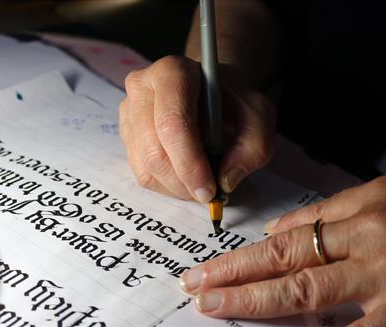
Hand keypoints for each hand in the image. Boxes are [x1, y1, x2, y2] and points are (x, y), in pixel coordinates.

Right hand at [119, 55, 275, 201]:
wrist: (210, 92)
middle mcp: (141, 89)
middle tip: (209, 193)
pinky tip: (185, 176)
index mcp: (172, 72)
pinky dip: (167, 186)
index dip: (190, 162)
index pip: (172, 122)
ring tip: (200, 182)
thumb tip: (225, 180)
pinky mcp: (126, 135)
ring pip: (146, 167)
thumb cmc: (232, 101)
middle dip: (184, 182)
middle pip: (155, 151)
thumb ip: (254, 145)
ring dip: (177, 187)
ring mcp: (129, 113)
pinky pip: (142, 174)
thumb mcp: (259, 115)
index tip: (210, 188)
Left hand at [180, 175, 385, 326]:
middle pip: (289, 271)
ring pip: (312, 302)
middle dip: (237, 284)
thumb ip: (327, 213)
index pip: (286, 243)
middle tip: (196, 292)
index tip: (206, 272)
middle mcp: (373, 251)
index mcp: (365, 216)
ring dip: (260, 309)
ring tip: (220, 309)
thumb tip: (277, 233)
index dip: (241, 259)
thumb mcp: (380, 197)